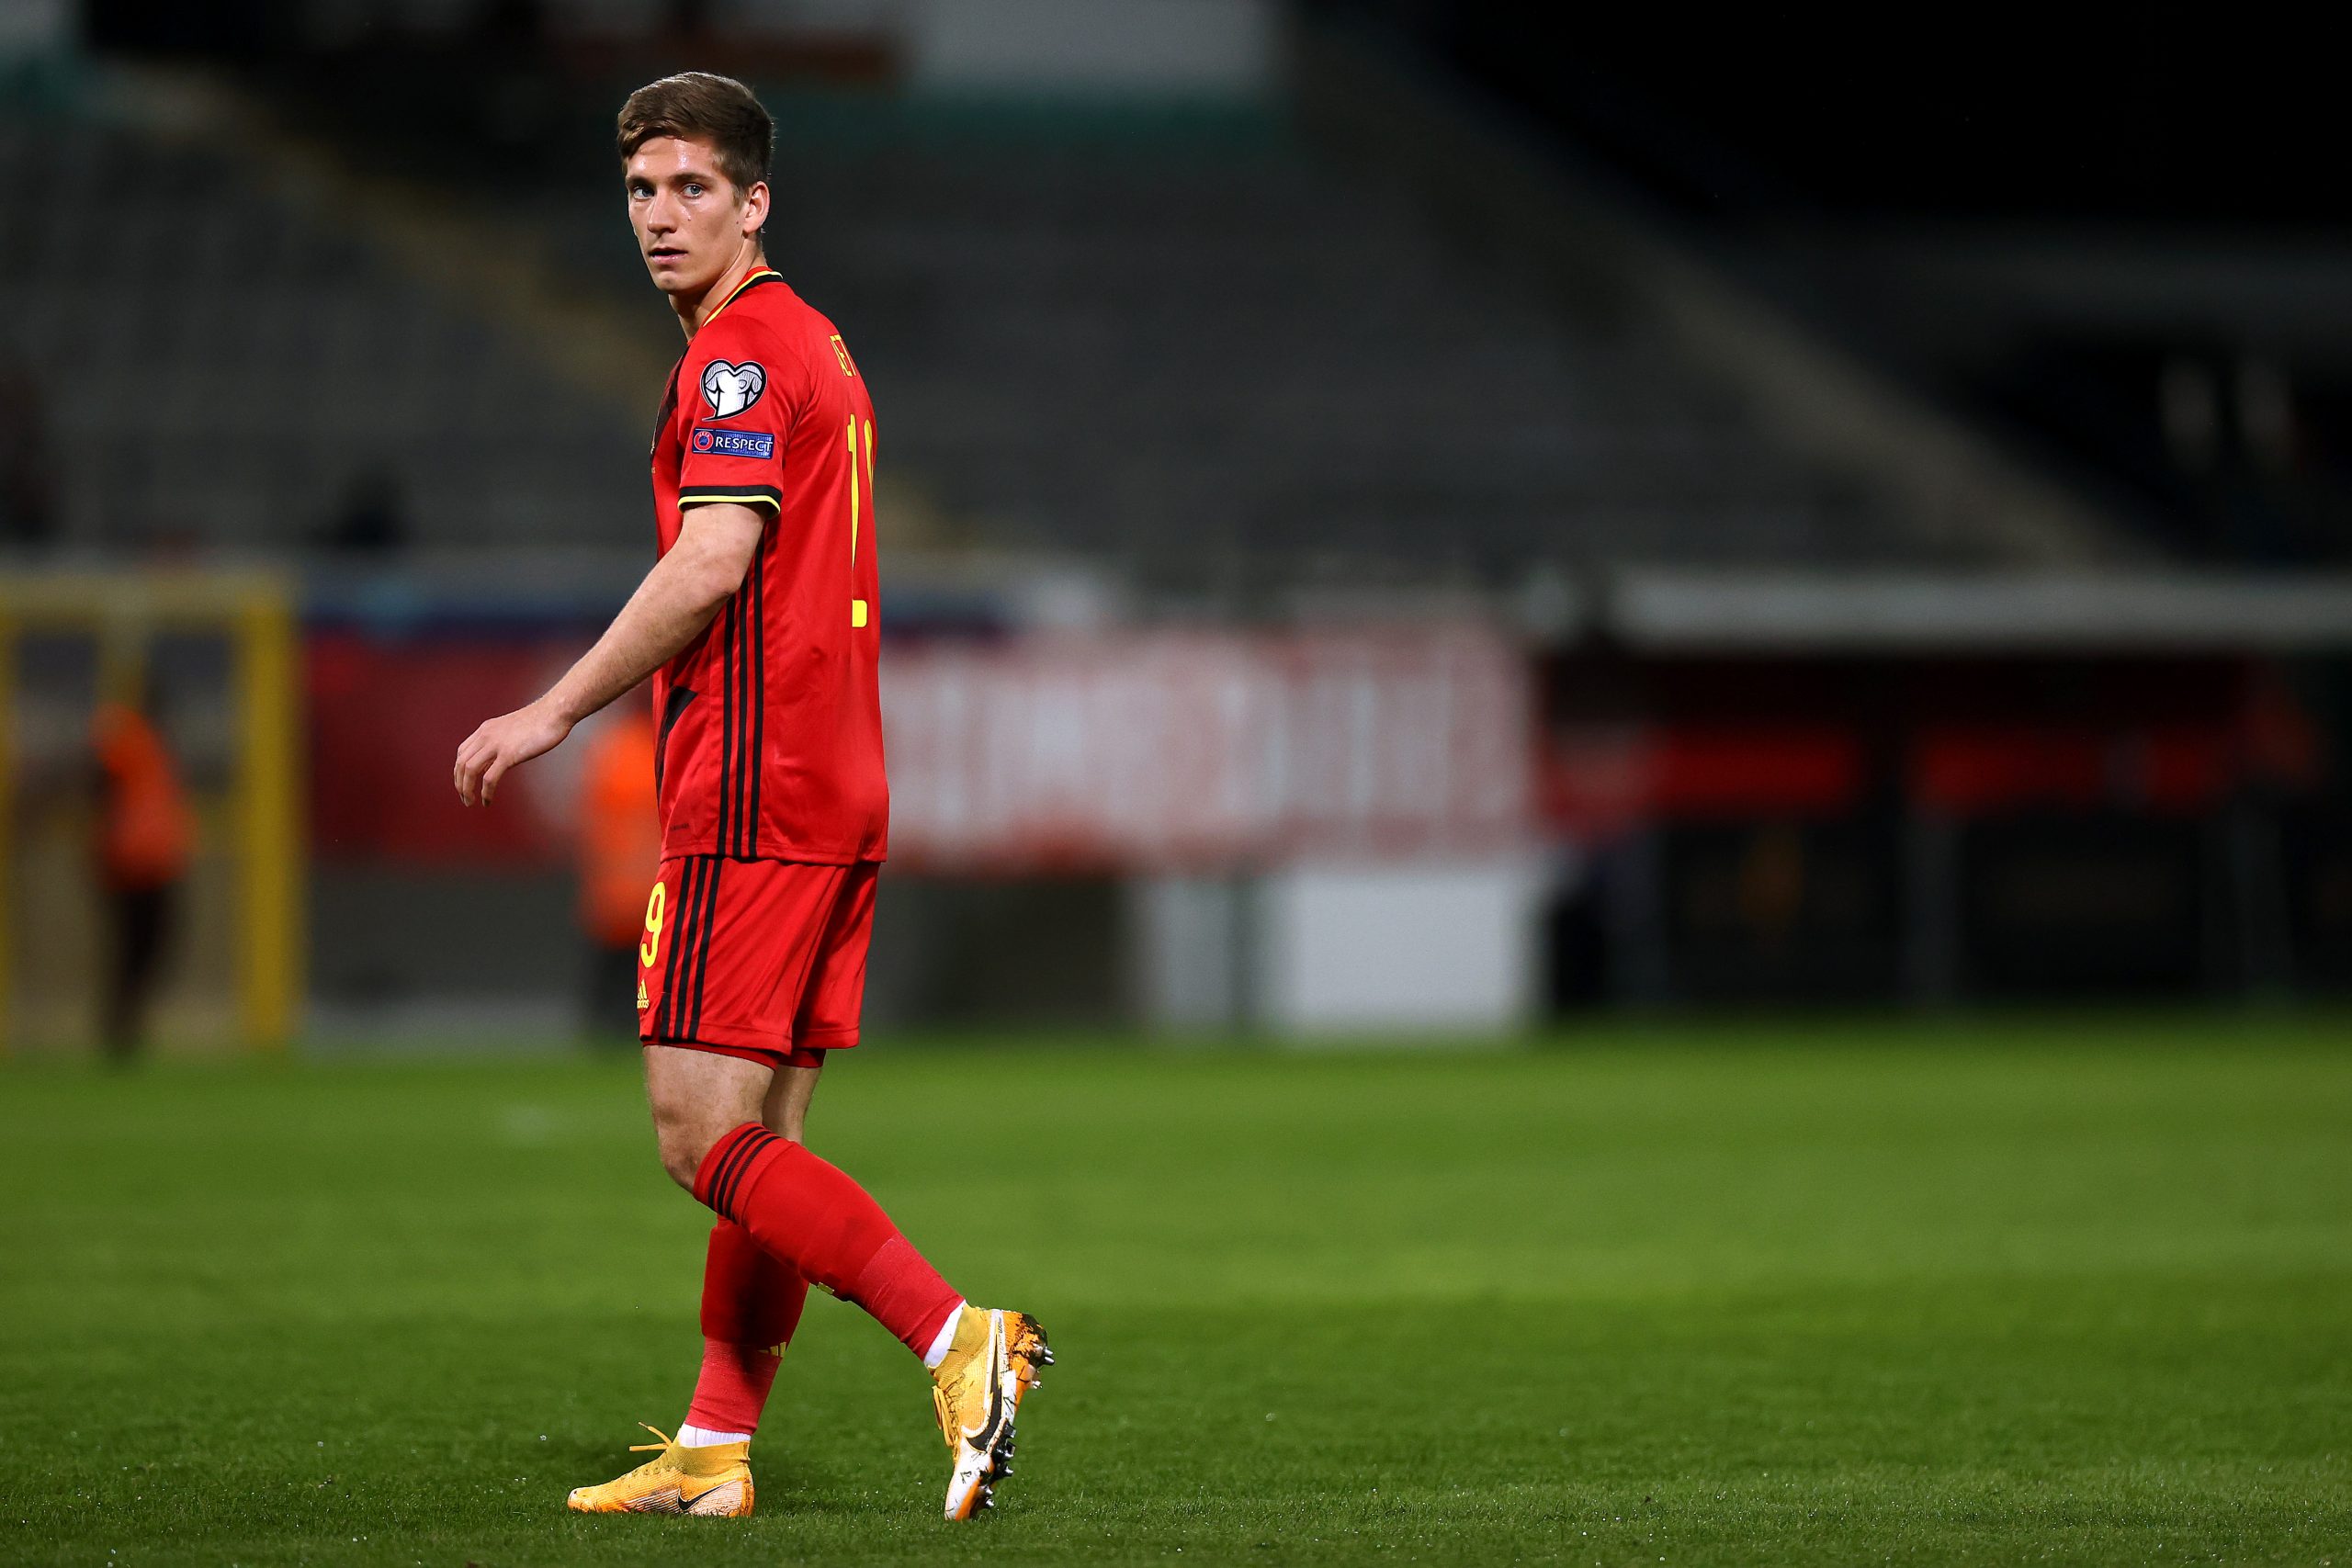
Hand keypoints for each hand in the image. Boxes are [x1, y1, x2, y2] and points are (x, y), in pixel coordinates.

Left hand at [454, 698, 572, 806]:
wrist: (554, 712)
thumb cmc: (541, 721)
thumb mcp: (512, 730)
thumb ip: (500, 744)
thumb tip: (493, 763)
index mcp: (486, 729)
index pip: (462, 752)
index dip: (459, 771)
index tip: (464, 784)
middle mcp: (486, 735)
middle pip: (461, 763)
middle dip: (459, 784)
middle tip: (465, 798)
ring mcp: (496, 745)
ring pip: (470, 770)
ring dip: (466, 790)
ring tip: (470, 802)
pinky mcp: (509, 755)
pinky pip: (489, 778)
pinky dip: (485, 792)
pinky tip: (487, 800)